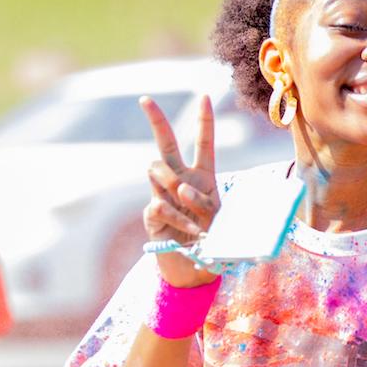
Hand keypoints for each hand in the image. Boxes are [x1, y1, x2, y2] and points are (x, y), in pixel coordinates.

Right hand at [141, 95, 220, 287]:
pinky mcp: (153, 213)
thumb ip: (205, 201)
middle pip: (166, 144)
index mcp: (204, 177)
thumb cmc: (213, 243)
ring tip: (191, 206)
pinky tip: (189, 230)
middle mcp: (181, 180)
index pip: (203, 143)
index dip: (204, 120)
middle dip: (156, 120)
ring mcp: (164, 195)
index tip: (205, 95)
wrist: (195, 272)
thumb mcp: (221, 220)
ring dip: (177, 184)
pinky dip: (178, 216)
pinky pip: (161, 203)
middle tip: (146, 99)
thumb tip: (182, 188)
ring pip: (160, 170)